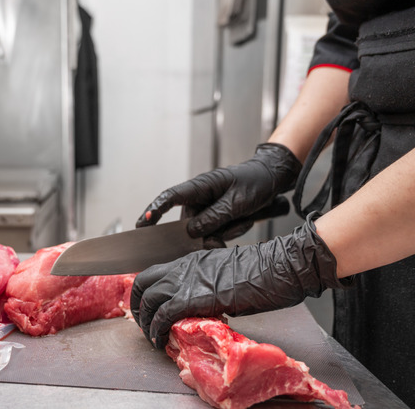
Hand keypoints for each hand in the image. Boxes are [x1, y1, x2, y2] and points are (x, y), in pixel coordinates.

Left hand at [130, 213, 352, 348]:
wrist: (276, 268)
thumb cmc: (263, 271)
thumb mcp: (227, 274)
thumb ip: (209, 284)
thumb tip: (203, 302)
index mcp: (192, 260)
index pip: (155, 272)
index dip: (147, 292)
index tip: (149, 308)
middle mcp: (183, 267)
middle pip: (143, 283)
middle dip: (138, 306)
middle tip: (144, 324)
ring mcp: (186, 280)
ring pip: (148, 300)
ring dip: (146, 322)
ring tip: (152, 337)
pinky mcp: (192, 297)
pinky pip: (163, 315)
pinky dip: (157, 330)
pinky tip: (160, 340)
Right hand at [136, 143, 301, 243]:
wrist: (272, 180)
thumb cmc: (255, 182)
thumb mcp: (237, 201)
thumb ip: (214, 217)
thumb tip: (191, 232)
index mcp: (200, 186)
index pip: (170, 197)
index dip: (154, 210)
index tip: (142, 224)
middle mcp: (198, 200)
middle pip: (188, 225)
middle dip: (205, 233)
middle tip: (228, 229)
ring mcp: (205, 211)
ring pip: (204, 234)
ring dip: (224, 232)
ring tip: (243, 217)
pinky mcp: (214, 219)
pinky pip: (215, 235)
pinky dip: (229, 233)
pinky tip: (243, 221)